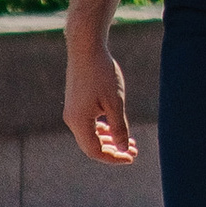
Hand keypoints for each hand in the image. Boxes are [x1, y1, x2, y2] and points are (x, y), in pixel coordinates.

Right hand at [65, 38, 135, 166]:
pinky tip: (113, 128)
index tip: (132, 156)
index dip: (114, 157)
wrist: (86, 48)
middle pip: (91, 146)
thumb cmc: (102, 73)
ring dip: (109, 140)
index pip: (96, 151)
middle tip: (134, 150)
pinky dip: (101, 130)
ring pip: (90, 135)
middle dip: (113, 150)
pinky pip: (87, 124)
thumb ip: (119, 128)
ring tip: (128, 141)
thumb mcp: (115, 102)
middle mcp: (72, 119)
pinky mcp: (74, 103)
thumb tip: (123, 149)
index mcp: (79, 122)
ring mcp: (72, 111)